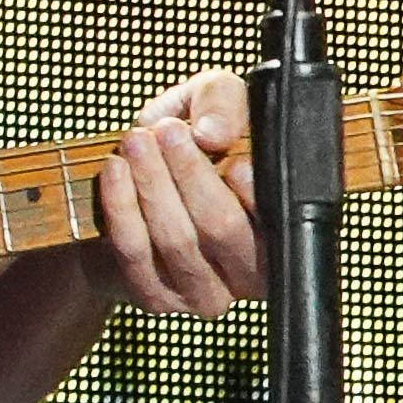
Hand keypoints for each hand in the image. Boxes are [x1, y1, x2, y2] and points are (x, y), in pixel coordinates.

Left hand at [91, 70, 267, 316]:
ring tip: (137, 142)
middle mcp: (255, 274)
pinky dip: (122, 207)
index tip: (235, 163)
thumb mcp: (215, 105)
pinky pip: (136, 254)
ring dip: (152, 185)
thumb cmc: (193, 142)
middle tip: (167, 133)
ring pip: (177, 240)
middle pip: (223, 229)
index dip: (256, 195)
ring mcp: (207, 294)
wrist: (139, 187)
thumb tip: (212, 132)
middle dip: (191, 176)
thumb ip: (224, 103)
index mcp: (287, 230)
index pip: (282, 222)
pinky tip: (115, 170)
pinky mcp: (159, 300)